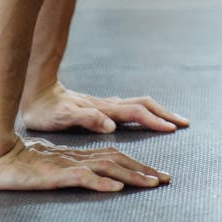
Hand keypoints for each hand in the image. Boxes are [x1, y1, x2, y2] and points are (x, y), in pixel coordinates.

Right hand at [0, 136, 170, 192]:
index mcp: (80, 156)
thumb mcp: (55, 169)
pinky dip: (100, 183)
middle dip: (144, 170)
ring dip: (131, 176)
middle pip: (118, 160)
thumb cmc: (23, 165)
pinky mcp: (55, 174)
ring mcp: (68, 165)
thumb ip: (77, 171)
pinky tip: (114, 188)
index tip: (158, 176)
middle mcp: (79, 157)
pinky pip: (82, 178)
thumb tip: (102, 181)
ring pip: (106, 168)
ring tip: (151, 183)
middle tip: (166, 179)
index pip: (116, 158)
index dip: (138, 166)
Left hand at [21, 82, 188, 134]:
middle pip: (144, 105)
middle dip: (165, 114)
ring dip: (158, 112)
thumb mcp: (63, 117)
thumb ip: (87, 119)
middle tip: (184, 124)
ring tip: (172, 121)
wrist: (37, 91)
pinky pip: (130, 109)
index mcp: (104, 109)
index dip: (155, 121)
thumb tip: (110, 125)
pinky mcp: (101, 108)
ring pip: (139, 105)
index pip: (136, 114)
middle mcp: (109, 105)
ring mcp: (106, 105)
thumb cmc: (47, 110)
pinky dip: (146, 113)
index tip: (172, 129)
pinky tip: (146, 119)